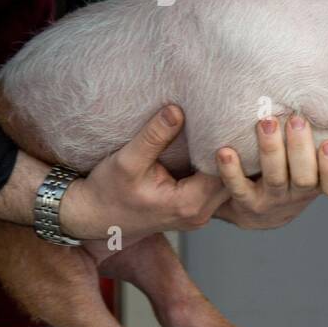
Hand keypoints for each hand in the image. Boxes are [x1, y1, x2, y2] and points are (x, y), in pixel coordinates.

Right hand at [60, 105, 228, 241]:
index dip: (228, 145)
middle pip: (230, 179)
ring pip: (225, 185)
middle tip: (236, 120)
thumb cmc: (106, 191)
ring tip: (229, 129)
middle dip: (233, 153)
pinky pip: (214, 188)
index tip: (230, 119)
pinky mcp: (193, 210)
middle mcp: (199, 214)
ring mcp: (198, 215)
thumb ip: (154, 136)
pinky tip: (214, 147)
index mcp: (188, 204)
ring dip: (226, 161)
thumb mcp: (127, 161)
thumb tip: (177, 110)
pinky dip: (215, 169)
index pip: (223, 171)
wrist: (92, 216)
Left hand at [213, 115, 327, 229]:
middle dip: (300, 148)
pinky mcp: (246, 202)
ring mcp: (272, 200)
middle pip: (304, 178)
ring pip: (274, 178)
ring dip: (271, 149)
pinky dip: (231, 170)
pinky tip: (225, 151)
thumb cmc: (290, 174)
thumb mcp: (310, 165)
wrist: (259, 212)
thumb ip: (318, 141)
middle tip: (297, 120)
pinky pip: (238, 188)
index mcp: (318, 184)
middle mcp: (297, 194)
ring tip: (267, 122)